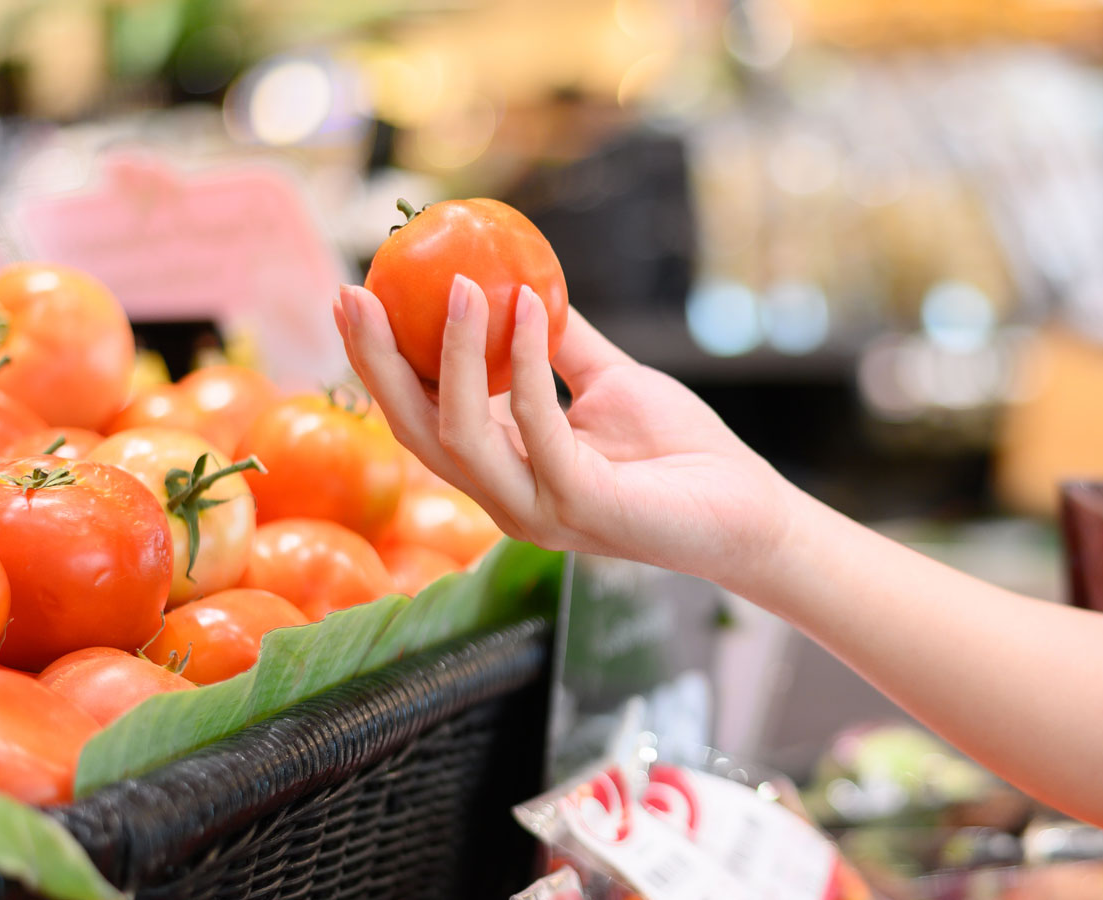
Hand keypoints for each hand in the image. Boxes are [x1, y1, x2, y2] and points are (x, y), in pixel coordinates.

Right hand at [333, 275, 793, 585]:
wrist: (749, 510)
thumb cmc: (681, 450)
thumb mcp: (608, 379)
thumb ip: (560, 343)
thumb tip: (516, 278)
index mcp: (502, 471)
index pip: (418, 417)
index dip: (378, 361)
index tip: (355, 293)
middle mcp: (505, 498)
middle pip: (413, 432)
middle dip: (374, 362)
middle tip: (353, 292)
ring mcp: (536, 510)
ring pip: (457, 435)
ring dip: (448, 353)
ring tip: (452, 282)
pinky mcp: (579, 507)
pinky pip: (536, 426)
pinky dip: (527, 360)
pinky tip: (529, 305)